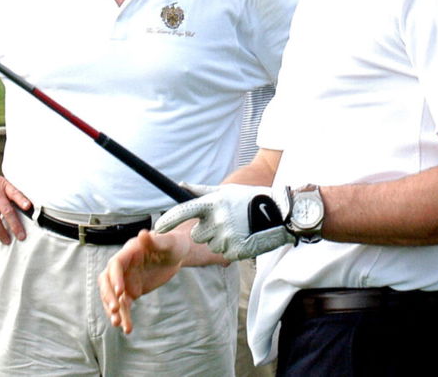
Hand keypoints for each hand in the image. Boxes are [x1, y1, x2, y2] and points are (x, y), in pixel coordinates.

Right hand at [0, 160, 30, 243]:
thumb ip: (7, 195)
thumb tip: (20, 212)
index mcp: (3, 185)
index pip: (15, 193)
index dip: (22, 200)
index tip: (29, 207)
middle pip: (6, 211)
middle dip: (15, 225)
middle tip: (21, 237)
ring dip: (1, 232)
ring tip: (7, 241)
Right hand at [98, 229, 191, 333]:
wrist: (175, 256)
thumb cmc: (173, 244)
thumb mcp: (168, 242)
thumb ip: (155, 241)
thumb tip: (143, 234)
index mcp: (129, 252)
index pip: (115, 264)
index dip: (115, 277)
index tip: (121, 291)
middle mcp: (123, 267)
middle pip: (107, 281)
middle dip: (108, 296)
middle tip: (116, 309)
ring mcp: (125, 280)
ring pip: (112, 297)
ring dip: (113, 310)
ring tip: (118, 324)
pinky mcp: (130, 291)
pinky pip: (124, 306)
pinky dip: (124, 316)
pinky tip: (127, 328)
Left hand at [154, 183, 293, 259]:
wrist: (280, 212)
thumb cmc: (250, 199)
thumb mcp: (225, 191)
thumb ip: (200, 191)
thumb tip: (179, 184)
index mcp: (212, 203)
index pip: (183, 211)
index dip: (168, 220)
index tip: (157, 227)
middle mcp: (217, 220)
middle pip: (197, 235)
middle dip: (207, 231)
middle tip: (225, 222)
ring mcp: (227, 236)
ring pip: (211, 245)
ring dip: (220, 240)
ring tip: (238, 228)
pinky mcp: (236, 250)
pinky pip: (225, 254)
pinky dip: (232, 248)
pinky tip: (244, 238)